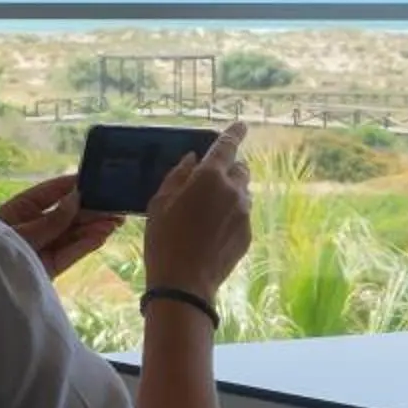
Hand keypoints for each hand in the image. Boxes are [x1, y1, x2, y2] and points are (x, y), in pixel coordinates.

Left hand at [0, 173, 124, 279]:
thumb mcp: (22, 232)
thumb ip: (52, 219)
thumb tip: (77, 198)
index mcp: (19, 210)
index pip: (50, 193)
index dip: (72, 186)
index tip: (96, 179)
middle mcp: (32, 227)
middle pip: (66, 216)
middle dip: (91, 211)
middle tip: (116, 206)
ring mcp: (41, 248)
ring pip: (71, 235)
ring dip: (93, 228)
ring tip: (115, 222)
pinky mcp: (48, 268)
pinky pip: (69, 254)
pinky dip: (85, 245)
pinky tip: (102, 236)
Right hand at [144, 121, 252, 295]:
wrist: (184, 283)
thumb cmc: (164, 239)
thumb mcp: (159, 203)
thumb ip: (178, 176)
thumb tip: (192, 159)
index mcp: (210, 177)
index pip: (227, 146)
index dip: (234, 133)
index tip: (241, 124)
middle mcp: (233, 190)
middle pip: (239, 169)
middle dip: (227, 170)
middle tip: (207, 184)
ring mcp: (244, 213)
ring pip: (242, 192)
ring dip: (229, 193)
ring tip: (205, 213)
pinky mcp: (248, 233)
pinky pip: (242, 214)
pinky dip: (230, 215)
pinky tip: (211, 232)